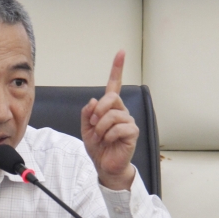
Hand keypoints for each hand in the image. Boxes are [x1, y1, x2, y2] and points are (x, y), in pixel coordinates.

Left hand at [81, 50, 138, 190]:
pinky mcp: (132, 132)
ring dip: (101, 127)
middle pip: (111, 97)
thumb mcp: (86, 128)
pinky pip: (119, 127)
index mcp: (110, 108)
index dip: (117, 68)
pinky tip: (109, 141)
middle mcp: (121, 111)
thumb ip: (87, 113)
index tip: (121, 52)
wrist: (104, 165)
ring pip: (112, 115)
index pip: (114, 84)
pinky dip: (109, 135)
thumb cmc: (98, 147)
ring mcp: (128, 121)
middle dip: (98, 110)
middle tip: (93, 124)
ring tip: (101, 137)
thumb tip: (93, 101)